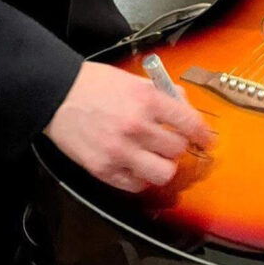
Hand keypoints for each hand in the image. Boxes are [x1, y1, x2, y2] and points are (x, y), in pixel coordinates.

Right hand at [43, 62, 212, 192]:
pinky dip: (141, 178)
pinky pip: (137, 185)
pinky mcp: (104, 169)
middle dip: (178, 146)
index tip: (206, 138)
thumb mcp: (132, 79)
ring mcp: (120, 151)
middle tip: (171, 142)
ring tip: (155, 157)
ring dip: (163, 165)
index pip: (189, 122)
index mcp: (146, 100)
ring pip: (163, 173)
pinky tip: (136, 166)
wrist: (57, 95)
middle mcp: (137, 127)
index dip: (203, 133)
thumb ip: (160, 92)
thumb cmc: (92, 84)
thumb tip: (182, 105)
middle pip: (178, 149)